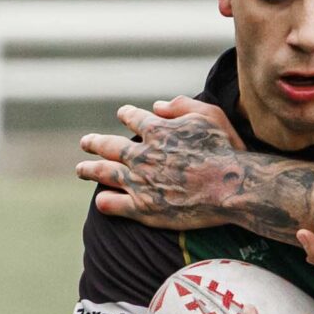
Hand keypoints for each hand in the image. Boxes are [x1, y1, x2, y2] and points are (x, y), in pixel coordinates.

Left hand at [78, 104, 287, 234]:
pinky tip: (101, 201)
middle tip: (85, 142)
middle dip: (95, 142)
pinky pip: (113, 204)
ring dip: (90, 169)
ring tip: (81, 169)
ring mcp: (140, 182)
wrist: (231, 187)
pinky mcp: (143, 208)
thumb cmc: (226, 149)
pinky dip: (105, 201)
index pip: (134, 119)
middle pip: (109, 146)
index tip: (122, 114)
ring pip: (104, 173)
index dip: (127, 114)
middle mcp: (142, 155)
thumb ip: (182, 105)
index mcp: (157, 131)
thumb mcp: (210, 114)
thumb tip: (156, 106)